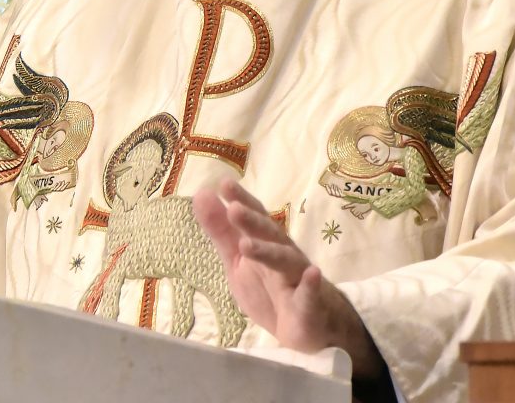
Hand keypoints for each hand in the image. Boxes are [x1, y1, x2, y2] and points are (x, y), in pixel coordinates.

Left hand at [193, 179, 382, 381]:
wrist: (311, 329)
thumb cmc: (271, 290)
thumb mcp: (238, 262)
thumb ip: (221, 231)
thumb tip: (202, 193)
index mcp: (266, 242)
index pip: (254, 216)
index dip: (242, 200)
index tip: (224, 184)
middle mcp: (284, 254)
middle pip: (269, 234)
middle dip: (252, 221)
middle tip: (232, 209)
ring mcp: (298, 279)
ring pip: (285, 261)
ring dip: (268, 251)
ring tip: (247, 245)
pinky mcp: (309, 308)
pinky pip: (310, 297)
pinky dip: (311, 286)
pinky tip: (312, 274)